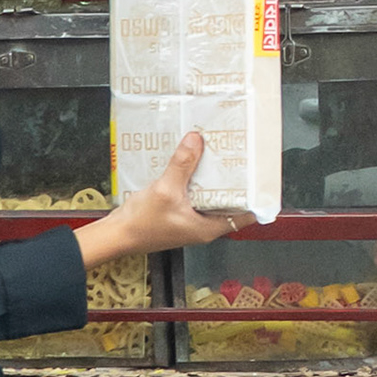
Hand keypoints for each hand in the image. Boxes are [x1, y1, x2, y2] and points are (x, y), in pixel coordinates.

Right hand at [73, 131, 253, 268]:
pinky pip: (193, 193)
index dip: (254, 197)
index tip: (259, 176)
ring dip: (211, 176)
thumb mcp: (166, 190)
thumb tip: (196, 141)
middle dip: (232, 179)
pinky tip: (191, 162)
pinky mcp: (178, 212)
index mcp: (208, 227)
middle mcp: (203, 225)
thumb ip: (182, 165)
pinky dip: (194, 178)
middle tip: (238, 155)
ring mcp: (190, 219)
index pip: (243, 214)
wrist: (116, 235)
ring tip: (216, 153)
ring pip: (209, 195)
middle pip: (227, 200)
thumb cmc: (141, 224)